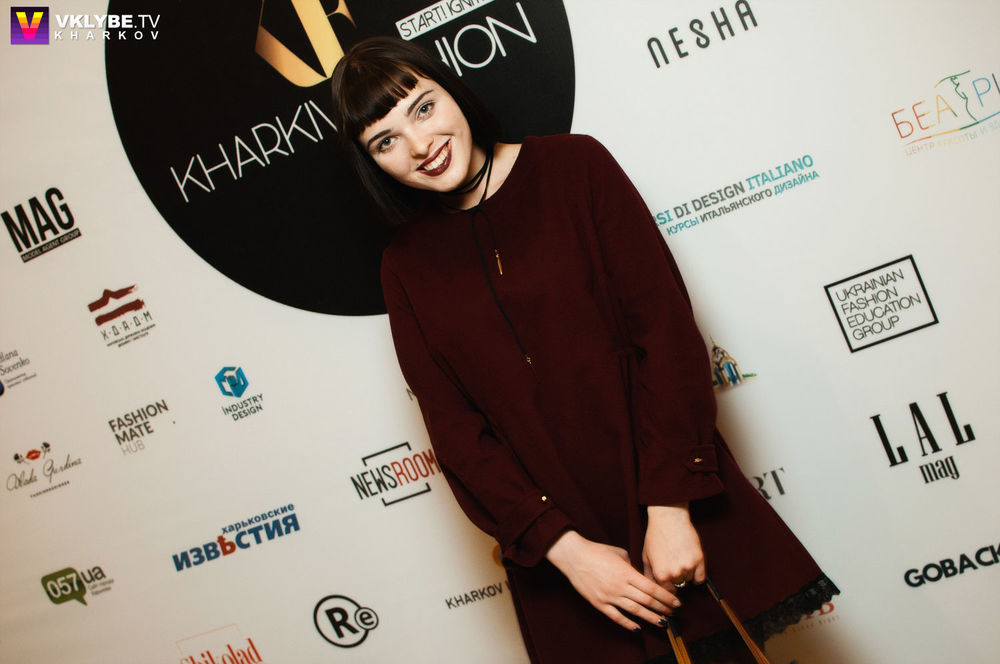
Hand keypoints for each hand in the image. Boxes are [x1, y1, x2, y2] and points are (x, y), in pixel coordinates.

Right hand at [546, 530, 680, 631]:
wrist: (574, 556)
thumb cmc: (597, 551)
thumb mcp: (619, 553)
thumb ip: (632, 566)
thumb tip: (639, 575)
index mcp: (626, 572)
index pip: (652, 588)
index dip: (666, 597)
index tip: (676, 602)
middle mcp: (620, 586)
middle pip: (647, 601)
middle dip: (662, 608)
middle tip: (674, 613)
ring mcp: (609, 596)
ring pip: (635, 611)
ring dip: (650, 618)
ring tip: (663, 623)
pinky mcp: (599, 603)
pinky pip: (616, 616)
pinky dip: (628, 624)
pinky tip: (638, 628)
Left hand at [642, 504, 705, 589]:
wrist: (668, 518)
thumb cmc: (655, 535)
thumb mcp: (646, 556)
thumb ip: (649, 574)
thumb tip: (652, 588)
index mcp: (661, 575)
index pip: (666, 591)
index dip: (667, 587)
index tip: (668, 583)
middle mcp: (675, 574)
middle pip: (678, 586)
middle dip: (675, 579)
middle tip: (673, 565)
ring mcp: (688, 567)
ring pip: (689, 580)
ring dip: (686, 574)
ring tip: (680, 559)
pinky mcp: (699, 559)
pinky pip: (701, 578)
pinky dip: (697, 575)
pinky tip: (692, 568)